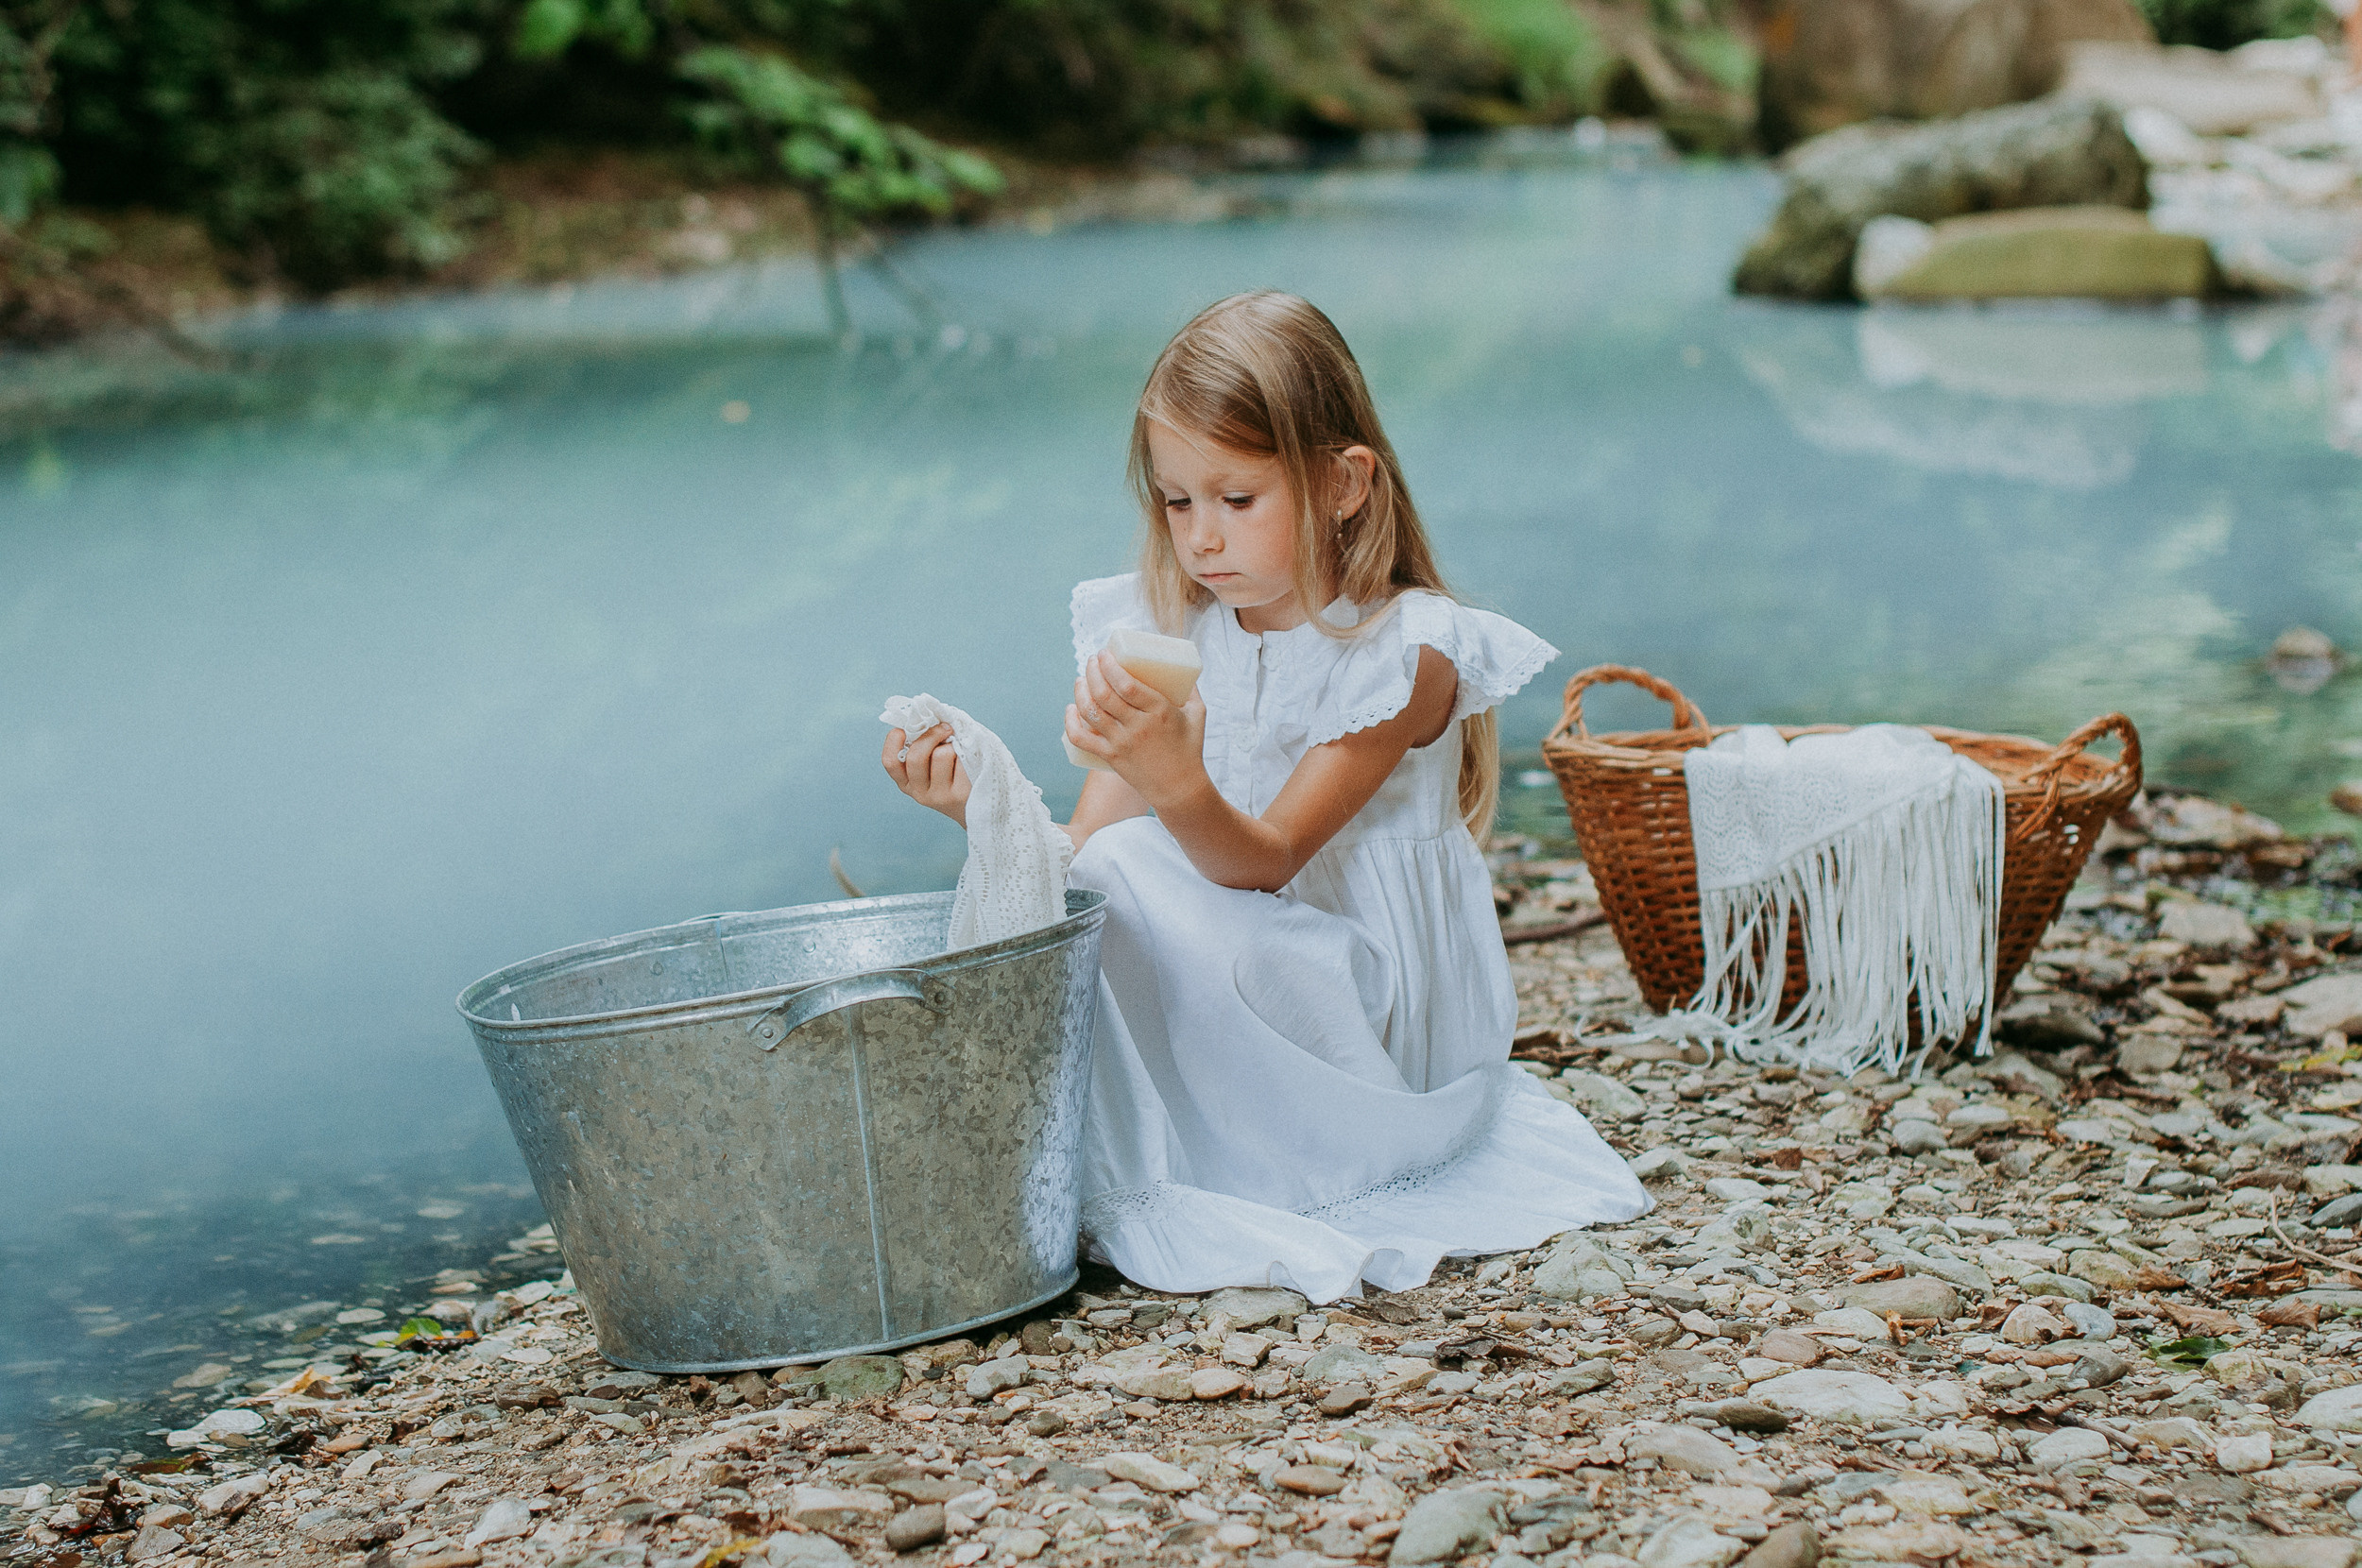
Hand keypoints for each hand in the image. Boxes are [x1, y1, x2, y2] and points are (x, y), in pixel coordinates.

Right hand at [882, 722, 968, 825]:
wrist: (980, 802)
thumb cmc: (954, 771)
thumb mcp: (932, 763)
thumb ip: (924, 745)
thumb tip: (927, 717)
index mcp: (907, 782)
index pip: (890, 761)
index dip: (893, 742)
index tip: (903, 729)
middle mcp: (919, 792)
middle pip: (916, 755)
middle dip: (931, 734)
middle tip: (946, 728)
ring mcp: (940, 796)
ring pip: (941, 754)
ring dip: (953, 746)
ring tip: (959, 753)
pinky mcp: (960, 795)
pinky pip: (962, 760)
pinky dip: (967, 753)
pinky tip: (969, 762)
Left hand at [1064, 650, 1205, 804]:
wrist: (1180, 789)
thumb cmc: (1190, 750)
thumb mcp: (1197, 715)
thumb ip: (1192, 691)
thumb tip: (1185, 670)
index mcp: (1159, 711)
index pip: (1126, 685)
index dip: (1110, 666)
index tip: (1104, 654)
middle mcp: (1138, 727)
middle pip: (1104, 694)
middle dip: (1092, 672)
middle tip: (1092, 661)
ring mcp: (1121, 743)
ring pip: (1091, 712)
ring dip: (1080, 691)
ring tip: (1081, 679)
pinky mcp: (1110, 757)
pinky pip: (1081, 738)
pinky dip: (1070, 722)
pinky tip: (1071, 709)